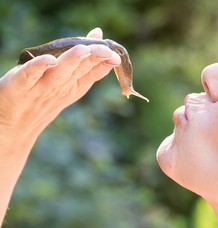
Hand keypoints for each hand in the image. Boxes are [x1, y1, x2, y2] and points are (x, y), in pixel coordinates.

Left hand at [0, 28, 120, 143]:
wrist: (17, 122)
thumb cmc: (45, 96)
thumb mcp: (68, 79)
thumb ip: (84, 58)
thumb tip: (98, 32)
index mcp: (74, 84)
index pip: (94, 71)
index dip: (106, 63)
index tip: (116, 56)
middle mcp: (61, 85)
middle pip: (80, 70)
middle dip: (95, 59)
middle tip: (107, 51)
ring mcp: (42, 86)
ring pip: (59, 72)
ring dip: (72, 61)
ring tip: (84, 50)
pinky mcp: (20, 85)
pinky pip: (30, 75)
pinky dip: (39, 67)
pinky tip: (49, 60)